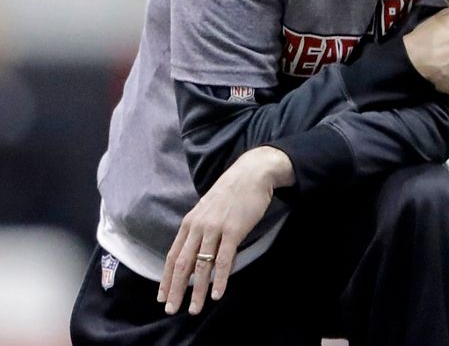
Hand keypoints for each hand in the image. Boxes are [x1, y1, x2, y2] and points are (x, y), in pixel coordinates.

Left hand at [158, 147, 293, 315]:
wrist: (252, 173)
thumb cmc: (232, 192)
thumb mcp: (209, 210)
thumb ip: (202, 230)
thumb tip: (199, 251)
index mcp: (189, 222)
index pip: (173, 256)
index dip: (166, 279)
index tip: (162, 297)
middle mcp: (198, 227)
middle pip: (182, 264)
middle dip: (175, 290)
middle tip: (171, 309)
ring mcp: (215, 229)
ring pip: (202, 266)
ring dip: (196, 291)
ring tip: (194, 309)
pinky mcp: (233, 231)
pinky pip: (224, 260)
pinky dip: (220, 279)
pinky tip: (217, 294)